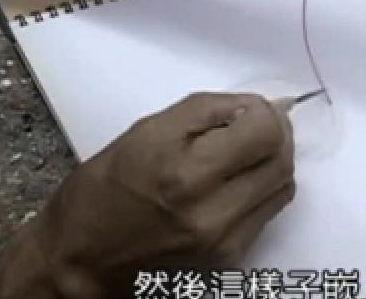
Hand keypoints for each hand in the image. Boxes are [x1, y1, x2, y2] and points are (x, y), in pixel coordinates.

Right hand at [34, 92, 295, 297]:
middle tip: (249, 128)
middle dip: (274, 134)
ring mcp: (224, 240)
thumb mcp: (149, 130)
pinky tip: (229, 186)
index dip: (264, 112)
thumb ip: (210, 111)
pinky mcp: (229, 258)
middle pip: (282, 159)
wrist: (82, 258)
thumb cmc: (106, 189)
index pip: (266, 131)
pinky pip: (267, 212)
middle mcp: (211, 211)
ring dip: (270, 162)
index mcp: (185, 172)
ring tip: (239, 156)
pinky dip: (259, 191)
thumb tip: (263, 106)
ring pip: (283, 186)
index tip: (247, 110)